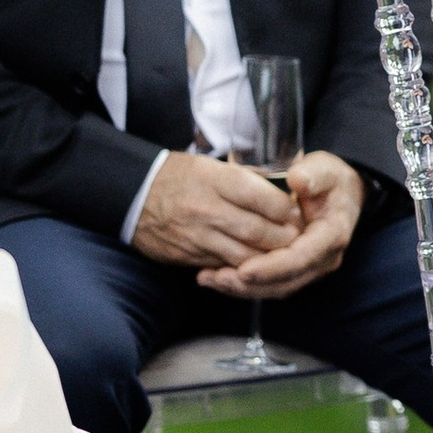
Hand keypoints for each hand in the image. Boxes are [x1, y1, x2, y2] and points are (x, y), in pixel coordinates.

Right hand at [132, 148, 297, 277]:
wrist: (132, 196)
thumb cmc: (177, 176)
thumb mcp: (210, 166)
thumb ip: (244, 179)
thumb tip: (281, 191)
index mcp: (214, 180)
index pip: (261, 197)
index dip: (285, 208)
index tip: (297, 210)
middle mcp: (207, 209)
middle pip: (257, 230)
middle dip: (284, 237)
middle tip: (300, 237)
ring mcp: (197, 236)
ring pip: (244, 255)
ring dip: (268, 257)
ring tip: (285, 254)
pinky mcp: (189, 256)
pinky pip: (224, 265)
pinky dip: (244, 267)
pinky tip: (257, 263)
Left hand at [189, 149, 366, 298]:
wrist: (336, 194)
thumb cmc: (327, 180)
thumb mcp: (324, 169)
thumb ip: (313, 174)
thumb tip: (297, 181)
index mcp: (332, 236)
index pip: (302, 258)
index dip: (273, 267)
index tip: (244, 269)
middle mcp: (323, 259)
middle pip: (286, 281)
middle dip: (251, 284)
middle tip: (217, 278)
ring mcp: (309, 269)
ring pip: (275, 288)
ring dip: (242, 288)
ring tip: (209, 279)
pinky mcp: (294, 272)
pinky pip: (268, 286)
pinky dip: (241, 285)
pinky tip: (213, 278)